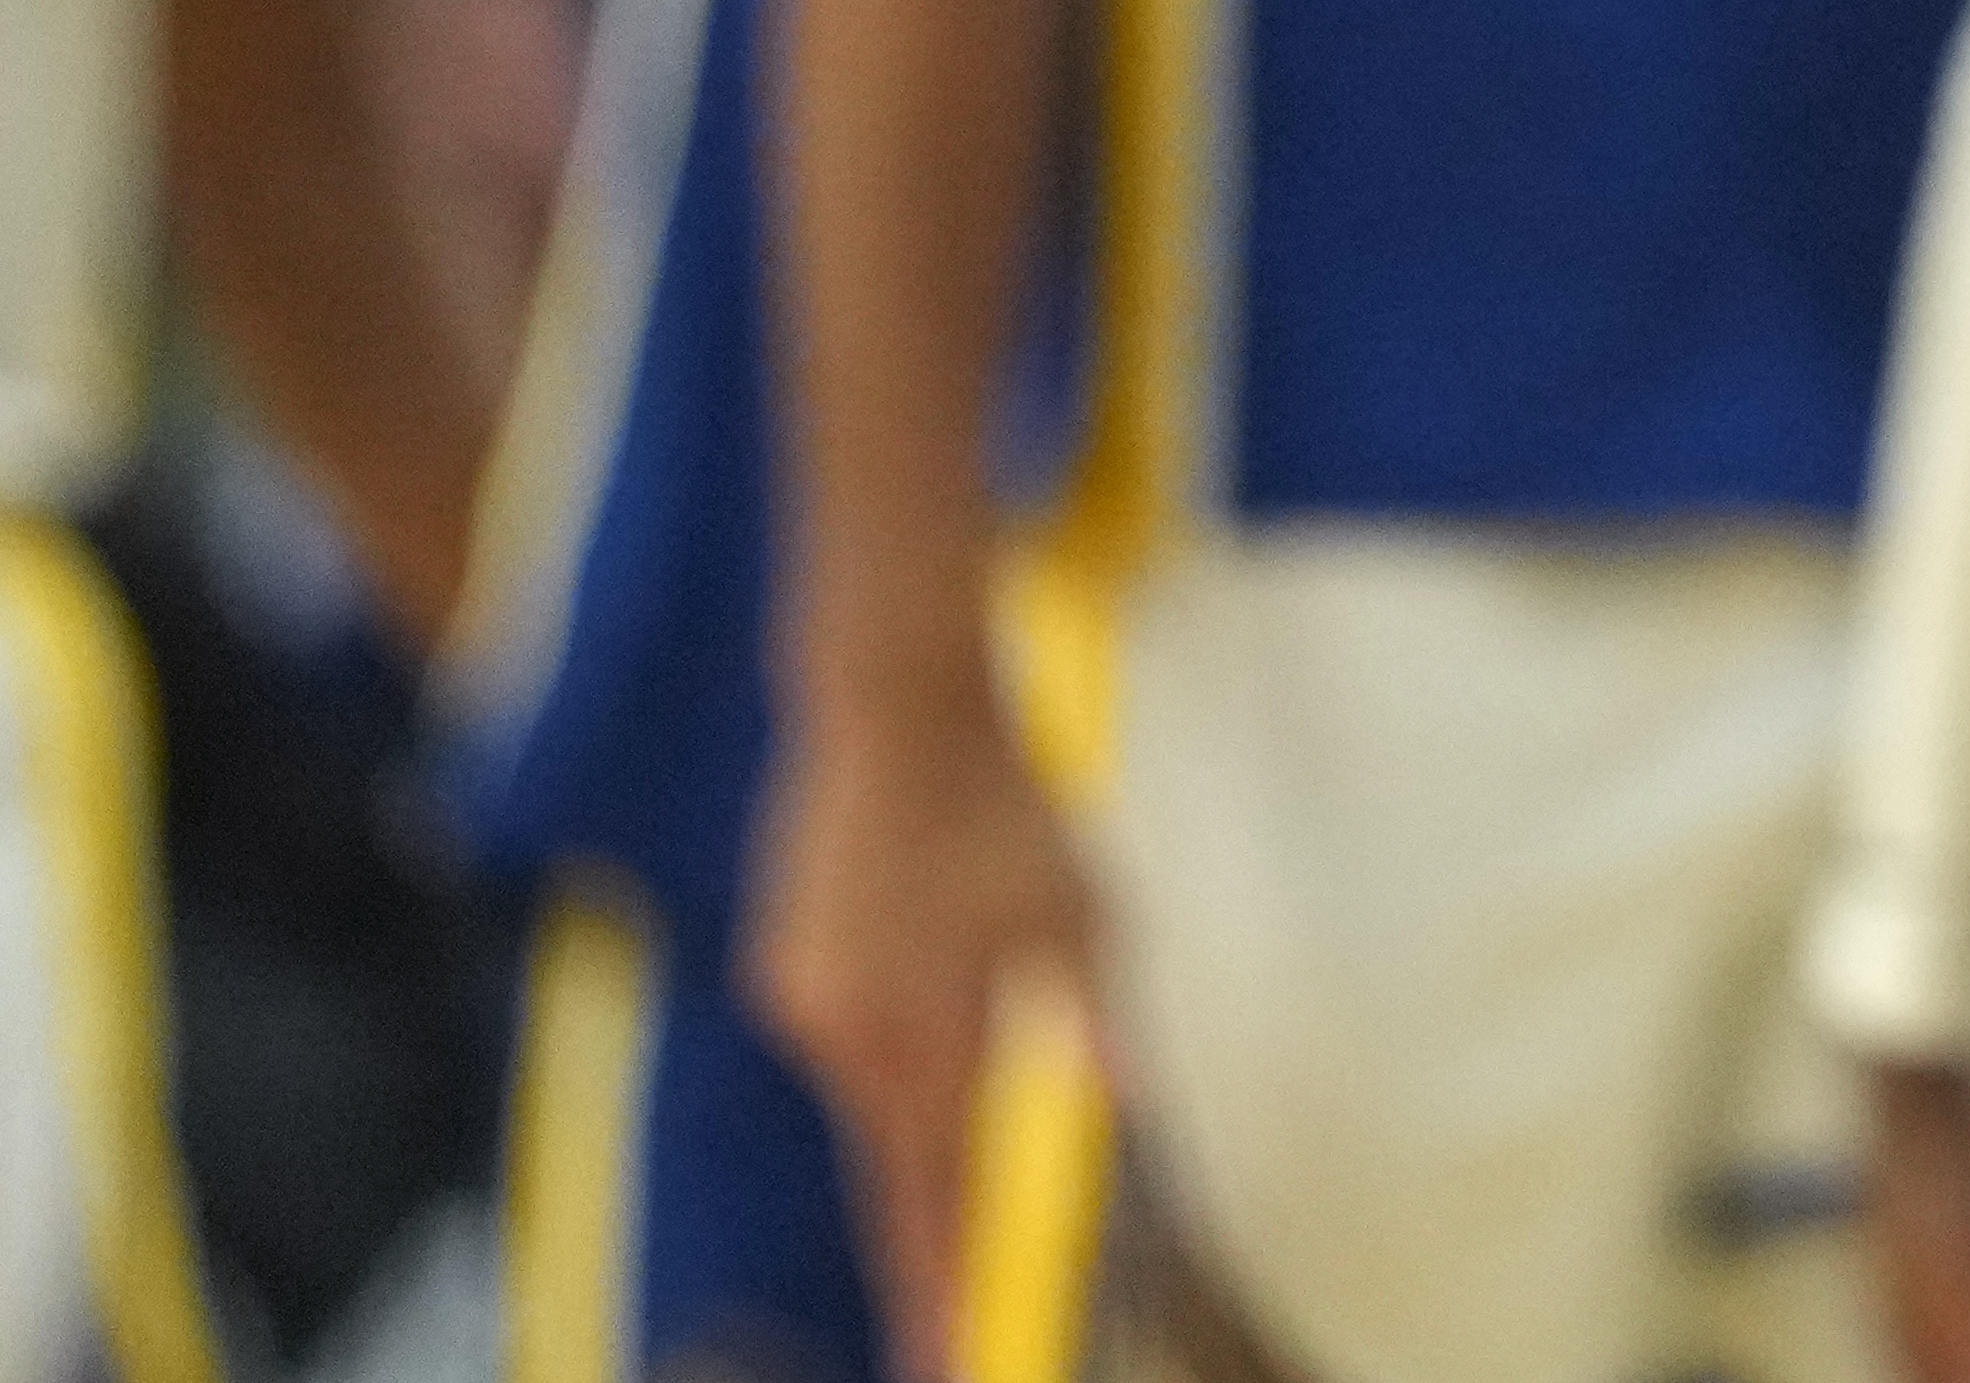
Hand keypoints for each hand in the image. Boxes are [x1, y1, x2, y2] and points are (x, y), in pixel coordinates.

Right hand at [742, 676, 1099, 1382]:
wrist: (891, 709)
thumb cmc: (1003, 807)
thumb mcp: (1080, 910)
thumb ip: (1096, 1017)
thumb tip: (1125, 1106)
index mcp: (919, 1034)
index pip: (930, 1195)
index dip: (941, 1282)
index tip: (947, 1352)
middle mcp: (842, 1034)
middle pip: (894, 1159)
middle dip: (928, 1233)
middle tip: (951, 1308)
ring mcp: (801, 999)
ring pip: (875, 1089)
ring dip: (924, 1092)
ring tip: (969, 993)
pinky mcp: (785, 964)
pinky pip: (850, 1029)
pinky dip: (895, 1029)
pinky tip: (928, 950)